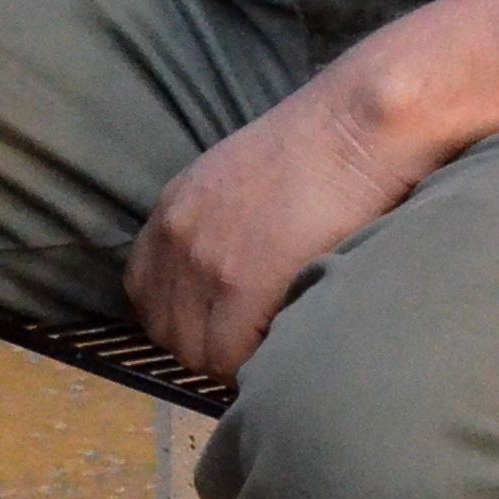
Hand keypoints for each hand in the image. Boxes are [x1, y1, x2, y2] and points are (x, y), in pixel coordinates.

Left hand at [124, 73, 433, 377]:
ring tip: (275, 353)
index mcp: (172, 211)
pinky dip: (256, 367)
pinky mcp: (241, 283)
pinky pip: (232, 356)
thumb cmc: (318, 154)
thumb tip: (223, 285)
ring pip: (197, 352)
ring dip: (233, 363)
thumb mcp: (238, 184)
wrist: (354, 131)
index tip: (219, 333)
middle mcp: (175, 235)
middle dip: (207, 351)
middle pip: (167, 331)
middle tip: (256, 352)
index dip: (181, 323)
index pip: (144, 293)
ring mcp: (203, 260)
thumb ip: (218, 229)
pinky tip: (287, 352)